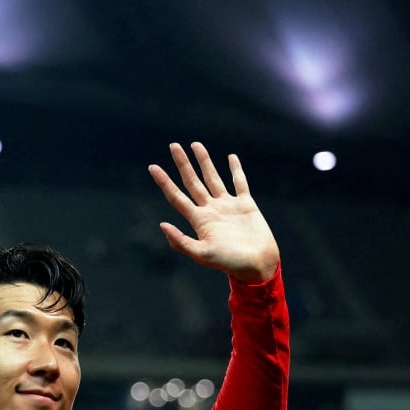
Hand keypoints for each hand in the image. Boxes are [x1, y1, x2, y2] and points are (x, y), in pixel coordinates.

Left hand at [148, 142, 279, 282]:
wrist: (258, 265)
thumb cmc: (230, 263)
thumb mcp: (202, 254)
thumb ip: (181, 241)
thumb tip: (162, 224)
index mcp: (199, 220)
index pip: (176, 196)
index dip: (164, 182)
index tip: (152, 167)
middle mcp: (210, 210)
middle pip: (192, 181)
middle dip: (182, 164)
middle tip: (173, 146)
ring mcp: (227, 206)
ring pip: (213, 178)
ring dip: (204, 161)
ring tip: (195, 145)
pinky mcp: (245, 204)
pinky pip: (239, 182)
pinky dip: (235, 169)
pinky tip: (230, 157)